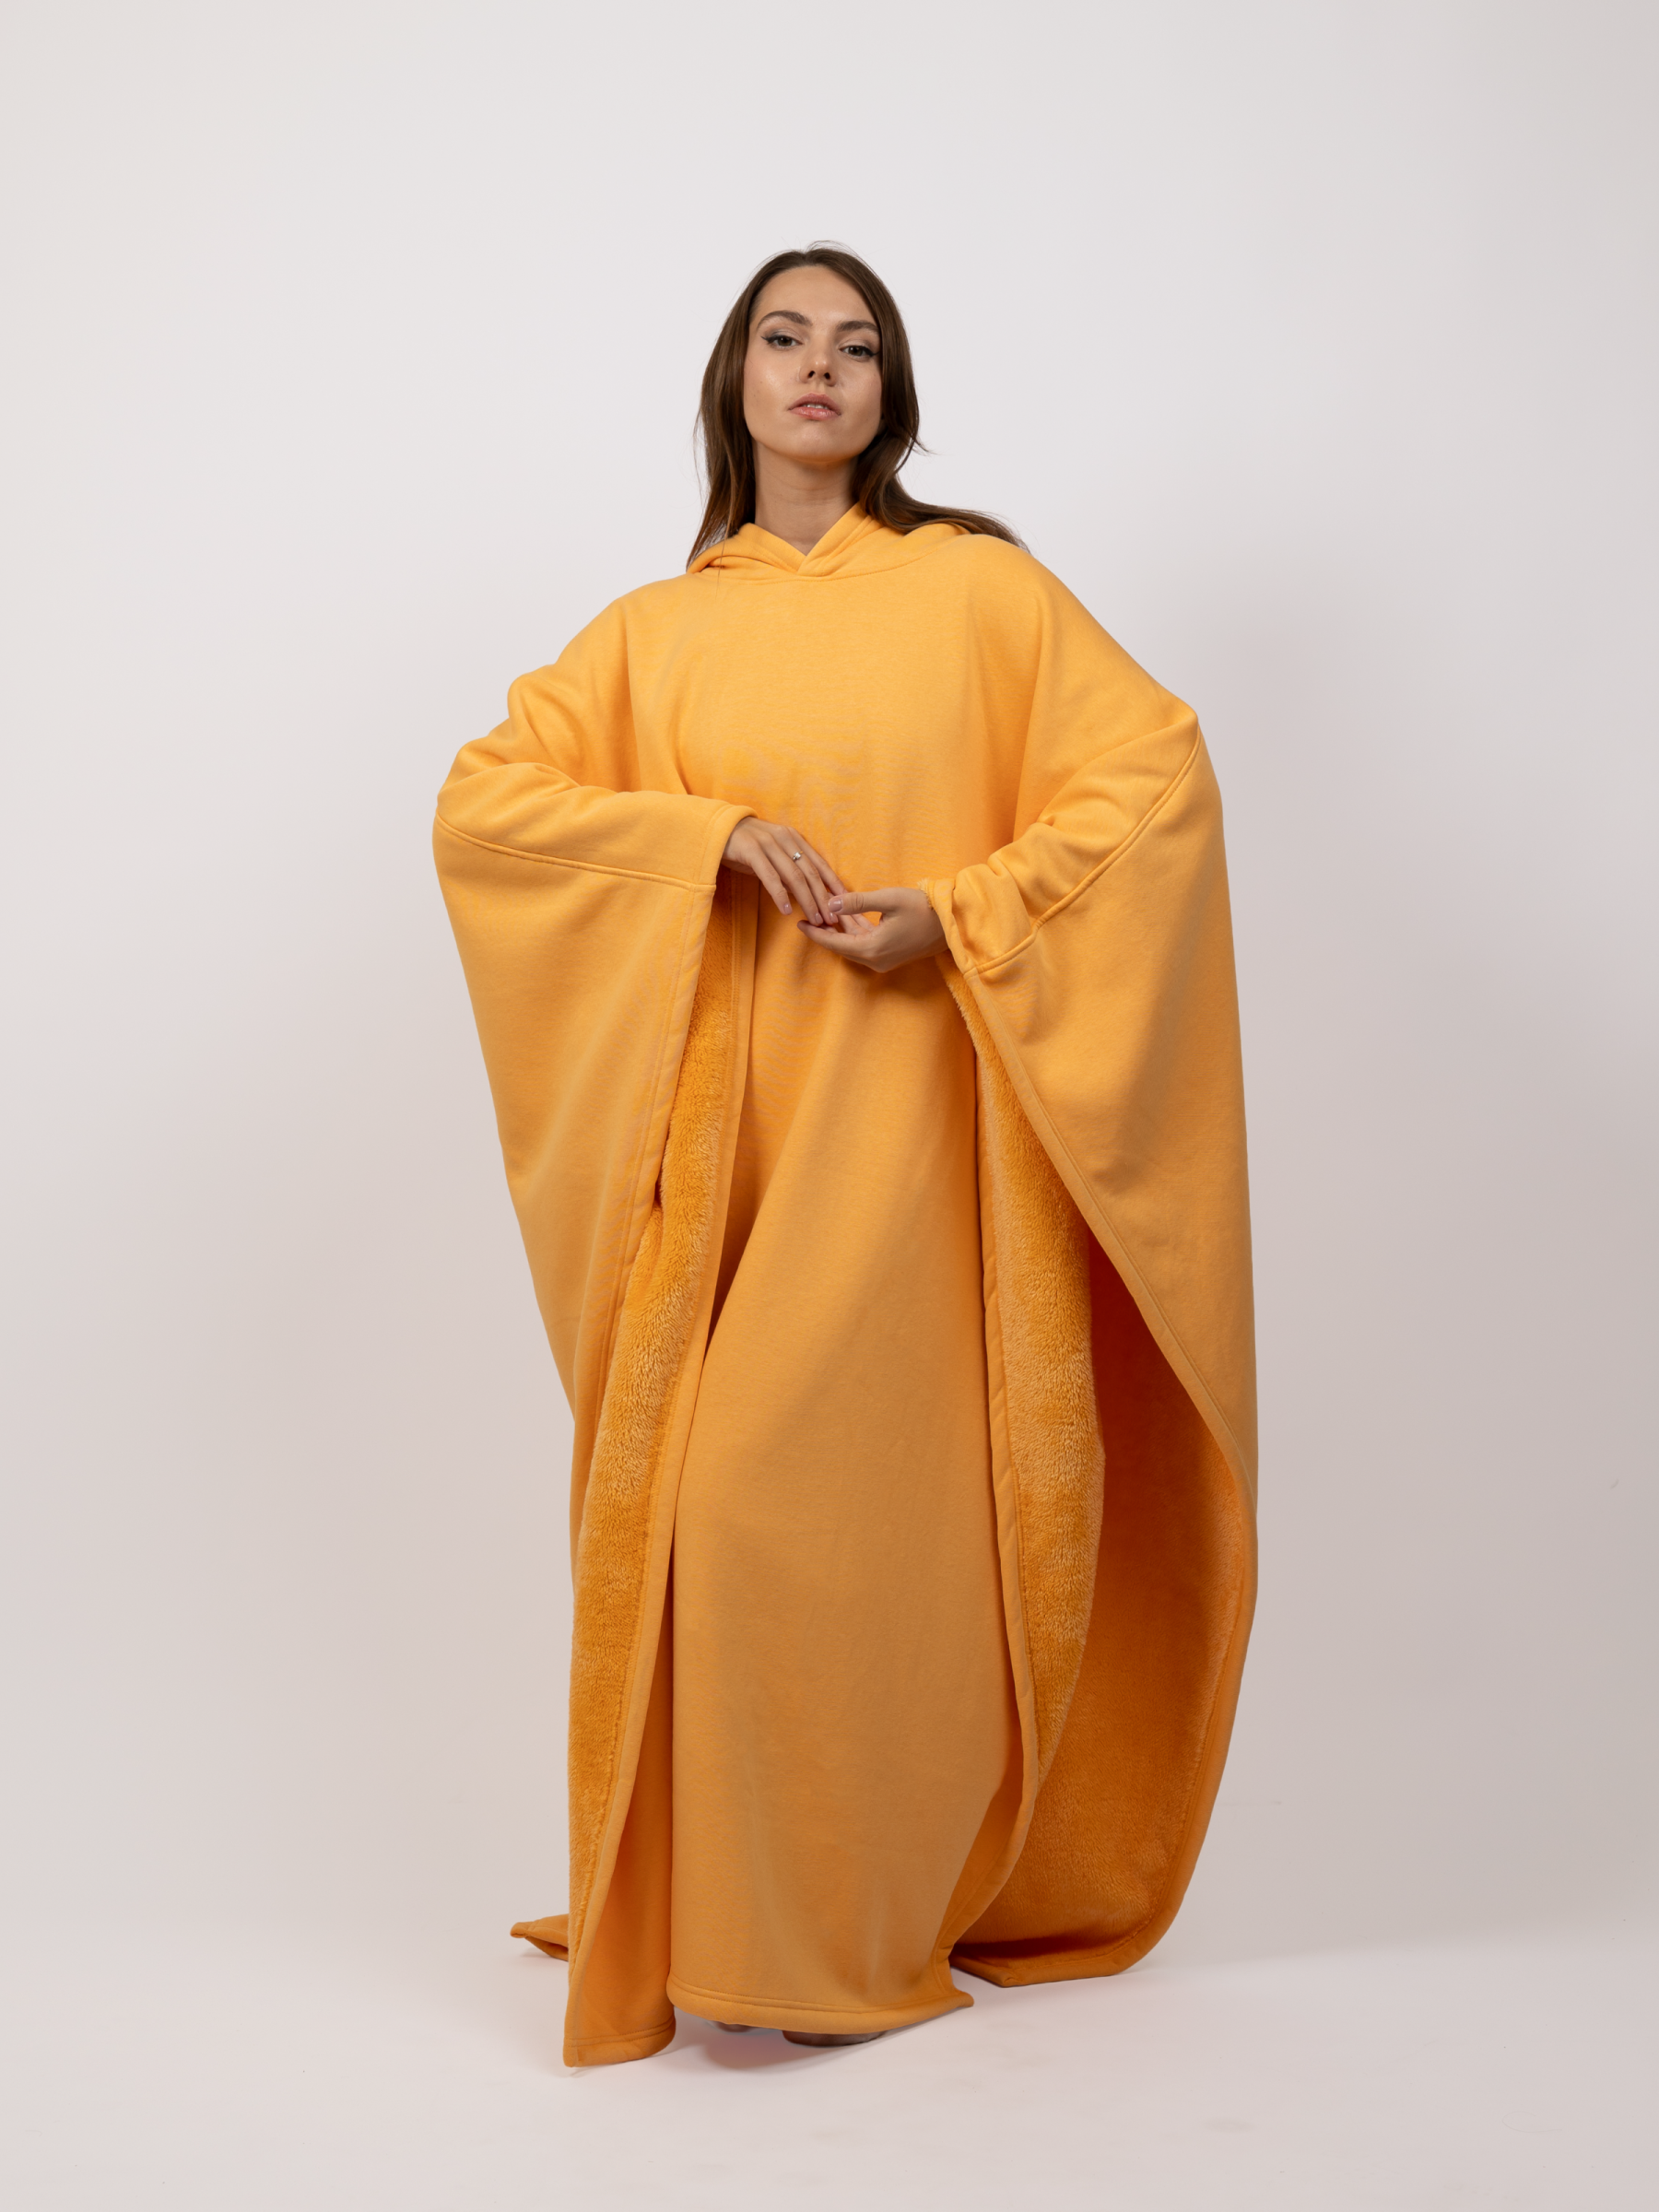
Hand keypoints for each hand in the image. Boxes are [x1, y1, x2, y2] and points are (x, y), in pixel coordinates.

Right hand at [722, 818, 844, 925]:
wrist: (716, 829)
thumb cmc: (746, 846)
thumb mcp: (772, 855)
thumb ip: (788, 870)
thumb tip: (804, 892)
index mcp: (793, 838)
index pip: (819, 863)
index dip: (833, 884)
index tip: (844, 903)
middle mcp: (785, 838)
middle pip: (810, 873)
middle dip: (823, 898)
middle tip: (832, 918)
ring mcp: (768, 843)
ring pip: (794, 876)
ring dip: (807, 900)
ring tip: (814, 919)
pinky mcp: (751, 851)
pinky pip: (770, 877)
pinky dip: (780, 895)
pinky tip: (787, 910)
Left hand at [799, 887, 945, 974]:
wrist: (953, 923)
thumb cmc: (923, 908)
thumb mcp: (888, 899)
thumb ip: (857, 903)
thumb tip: (830, 904)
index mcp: (871, 949)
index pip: (834, 942)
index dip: (815, 932)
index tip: (798, 923)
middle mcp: (875, 960)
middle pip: (841, 946)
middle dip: (824, 930)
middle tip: (807, 914)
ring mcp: (884, 959)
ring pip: (853, 944)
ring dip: (840, 929)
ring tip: (823, 912)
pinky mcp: (891, 954)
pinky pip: (865, 943)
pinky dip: (854, 931)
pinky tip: (846, 916)